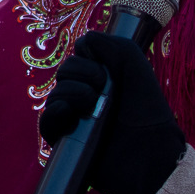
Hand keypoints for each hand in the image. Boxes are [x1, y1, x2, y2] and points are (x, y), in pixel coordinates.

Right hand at [37, 31, 186, 193]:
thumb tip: (83, 42)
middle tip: (103, 89)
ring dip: (74, 93)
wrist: (147, 151)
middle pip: (65, 70)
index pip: (79, 55)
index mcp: (103, 78)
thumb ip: (110, 43)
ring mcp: (75, 117)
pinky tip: (68, 112)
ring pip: (56, 92)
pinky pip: (46, 119)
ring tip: (93, 107)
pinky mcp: (65, 138)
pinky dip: (54, 112)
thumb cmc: (146, 110)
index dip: (89, 57)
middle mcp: (87, 95)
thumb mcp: (135, 64)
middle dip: (83, 74)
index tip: (106, 68)